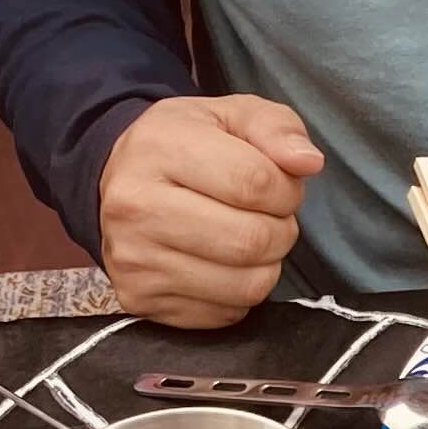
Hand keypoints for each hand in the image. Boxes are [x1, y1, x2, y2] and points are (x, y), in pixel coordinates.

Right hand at [98, 96, 321, 329]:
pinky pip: (225, 313)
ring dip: (265, 266)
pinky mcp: (140, 298)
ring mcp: (133, 258)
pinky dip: (239, 293)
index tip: (280, 187)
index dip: (287, 190)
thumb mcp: (231, 115)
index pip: (254, 182)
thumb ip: (277, 128)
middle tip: (267, 217)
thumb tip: (307, 162)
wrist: (119, 182)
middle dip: (280, 231)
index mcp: (158, 147)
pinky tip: (221, 264)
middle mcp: (136, 206)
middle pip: (252, 241)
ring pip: (245, 285)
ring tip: (246, 239)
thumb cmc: (185, 146)